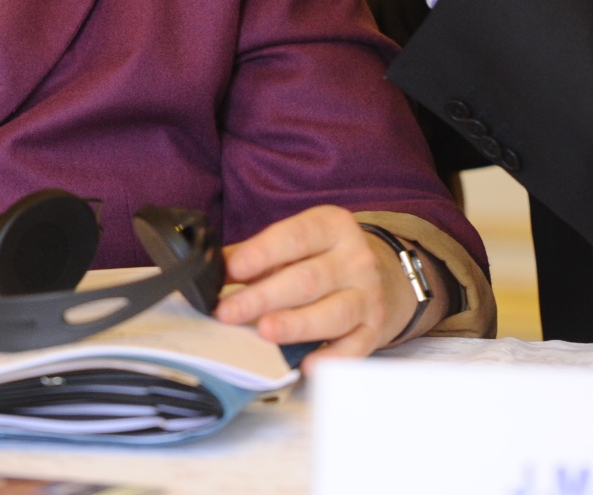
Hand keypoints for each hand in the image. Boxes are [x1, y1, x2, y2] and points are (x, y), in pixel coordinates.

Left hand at [214, 206, 436, 366]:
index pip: (295, 237)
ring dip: (296, 324)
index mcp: (332, 227)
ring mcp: (368, 296)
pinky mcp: (374, 330)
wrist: (379, 276)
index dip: (262, 253)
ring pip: (334, 313)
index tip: (232, 270)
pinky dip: (332, 358)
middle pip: (308, 279)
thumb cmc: (322, 258)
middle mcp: (355, 259)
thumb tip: (213, 269)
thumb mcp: (295, 243)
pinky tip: (308, 365)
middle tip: (229, 312)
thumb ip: (256, 254)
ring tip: (265, 331)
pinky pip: (355, 348)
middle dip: (265, 297)